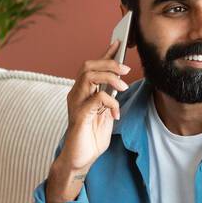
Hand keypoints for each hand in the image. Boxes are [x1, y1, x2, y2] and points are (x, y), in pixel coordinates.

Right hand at [59, 40, 130, 172]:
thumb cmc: (91, 137)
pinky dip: (111, 102)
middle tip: (126, 69)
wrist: (80, 160)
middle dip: (108, 63)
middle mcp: (76, 94)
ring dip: (109, 77)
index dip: (105, 53)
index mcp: (82, 92)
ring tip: (123, 87)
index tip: (118, 42)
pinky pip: (96, 99)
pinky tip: (116, 114)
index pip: (92, 67)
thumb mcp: (105, 114)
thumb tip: (120, 83)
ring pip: (89, 76)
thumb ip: (109, 99)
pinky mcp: (79, 115)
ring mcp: (76, 104)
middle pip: (88, 66)